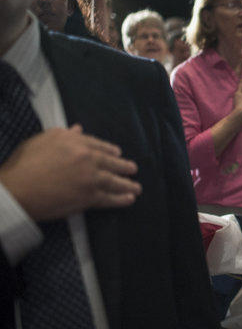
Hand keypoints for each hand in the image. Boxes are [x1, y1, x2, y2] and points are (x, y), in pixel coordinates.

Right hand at [0, 125, 140, 220]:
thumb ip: (63, 135)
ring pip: (114, 180)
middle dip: (124, 166)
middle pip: (111, 162)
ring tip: (136, 187)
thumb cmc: (24, 164)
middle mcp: (86, 158)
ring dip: (128, 184)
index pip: (98, 145)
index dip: (110, 150)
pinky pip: (109, 198)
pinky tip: (129, 199)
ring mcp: (90, 178)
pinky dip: (121, 200)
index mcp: (75, 141)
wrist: (18, 189)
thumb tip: (78, 129)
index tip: (118, 153)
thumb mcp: (42, 140)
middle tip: (132, 169)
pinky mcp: (89, 197)